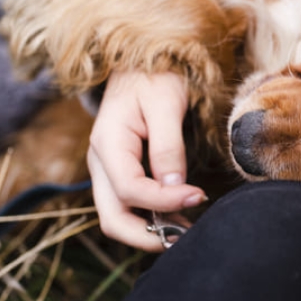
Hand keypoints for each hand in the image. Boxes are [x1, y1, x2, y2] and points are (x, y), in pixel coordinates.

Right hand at [87, 71, 206, 250]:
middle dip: (148, 236)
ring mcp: (108, 170)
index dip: (164, 201)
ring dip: (151, 231)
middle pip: (113, 218)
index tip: (200, 197)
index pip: (130, 190)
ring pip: (119, 216)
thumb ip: (168, 146)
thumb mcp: (165, 104)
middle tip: (186, 238)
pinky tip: (180, 217)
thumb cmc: (155, 77)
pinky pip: (130, 204)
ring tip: (188, 232)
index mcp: (107, 143)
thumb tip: (176, 187)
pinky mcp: (121, 172)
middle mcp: (100, 162)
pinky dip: (152, 217)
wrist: (139, 62)